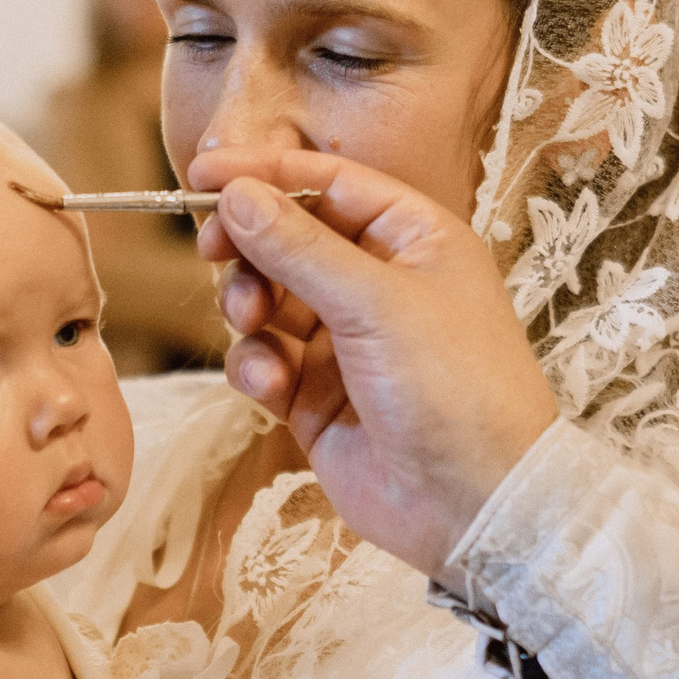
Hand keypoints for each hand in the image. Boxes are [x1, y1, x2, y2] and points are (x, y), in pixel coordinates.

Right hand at [187, 148, 558, 577]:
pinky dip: (256, 367)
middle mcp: (380, 284)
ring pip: (269, 300)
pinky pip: (266, 362)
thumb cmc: (454, 387)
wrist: (477, 505)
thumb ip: (300, 247)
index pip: (329, 184)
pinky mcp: (318, 398)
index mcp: (413, 240)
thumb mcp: (377, 302)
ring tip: (251, 324)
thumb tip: (237, 194)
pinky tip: (269, 387)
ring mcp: (346, 343)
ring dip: (248, 306)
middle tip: (213, 251)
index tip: (202, 173)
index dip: (265, 175)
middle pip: (289, 238)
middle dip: (249, 245)